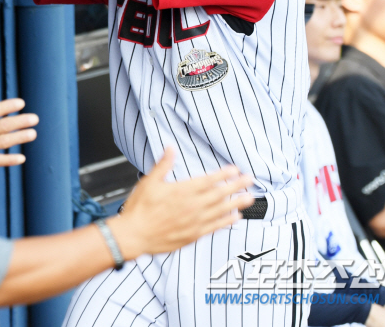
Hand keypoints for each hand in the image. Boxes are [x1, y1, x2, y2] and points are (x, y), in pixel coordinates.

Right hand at [108, 148, 253, 258]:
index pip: (208, 181)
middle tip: (250, 180)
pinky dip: (226, 222)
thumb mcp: (149, 181)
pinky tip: (235, 217)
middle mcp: (192, 206)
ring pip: (221, 211)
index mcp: (182, 191)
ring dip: (237, 203)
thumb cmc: (140, 209)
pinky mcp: (193, 235)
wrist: (134, 235)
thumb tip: (170, 148)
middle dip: (236, 186)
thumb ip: (163, 165)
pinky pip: (215, 227)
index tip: (234, 169)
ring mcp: (195, 222)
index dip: (223, 174)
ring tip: (250, 198)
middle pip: (220, 194)